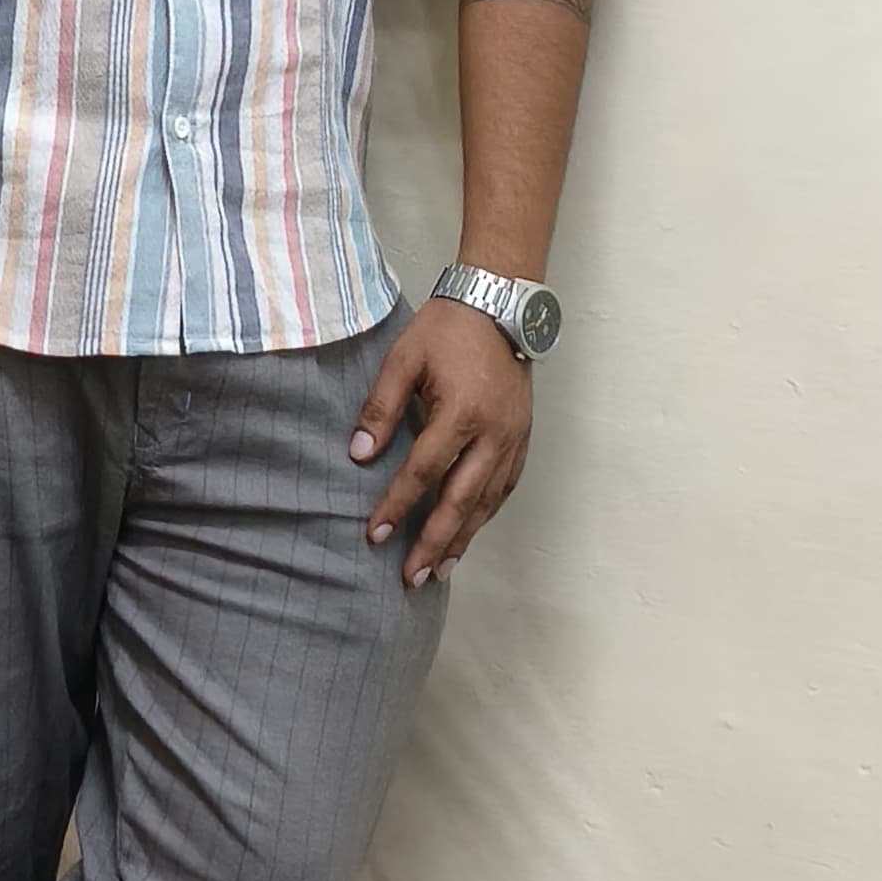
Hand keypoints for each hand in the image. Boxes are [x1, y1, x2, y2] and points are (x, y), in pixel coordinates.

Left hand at [349, 299, 534, 588]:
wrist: (500, 304)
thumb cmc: (448, 329)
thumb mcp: (404, 358)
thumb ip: (381, 408)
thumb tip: (358, 455)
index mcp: (462, 413)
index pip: (424, 472)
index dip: (398, 506)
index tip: (375, 534)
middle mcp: (494, 434)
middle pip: (461, 502)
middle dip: (433, 542)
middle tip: (410, 576)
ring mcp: (513, 440)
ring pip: (487, 503)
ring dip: (462, 539)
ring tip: (438, 570)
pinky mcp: (522, 439)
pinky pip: (504, 489)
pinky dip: (484, 516)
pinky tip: (467, 534)